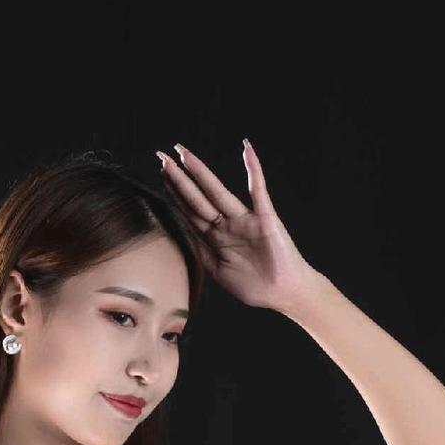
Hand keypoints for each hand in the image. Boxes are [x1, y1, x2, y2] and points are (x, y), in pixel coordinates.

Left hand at [156, 139, 317, 312]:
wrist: (284, 293)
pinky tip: (246, 150)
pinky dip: (254, 170)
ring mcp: (245, 219)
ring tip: (184, 155)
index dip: (175, 194)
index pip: (191, 212)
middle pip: (198, 199)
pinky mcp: (265, 218)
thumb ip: (200, 252)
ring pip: (218, 193)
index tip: (161, 175)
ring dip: (201, 173)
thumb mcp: (218, 271)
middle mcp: (228, 225)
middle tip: (162, 158)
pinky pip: (258, 191)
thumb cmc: (254, 286)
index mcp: (216, 238)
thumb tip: (181, 235)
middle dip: (179, 179)